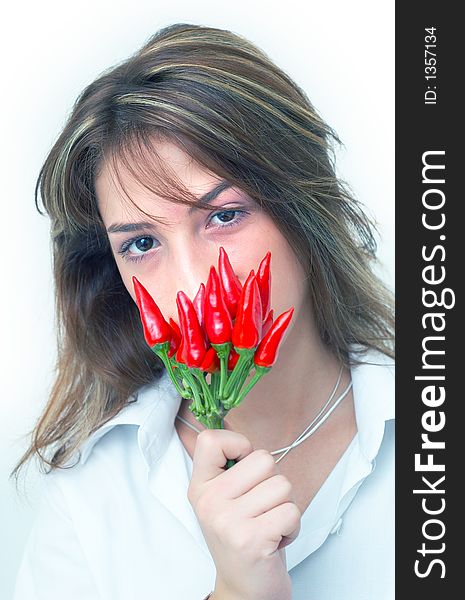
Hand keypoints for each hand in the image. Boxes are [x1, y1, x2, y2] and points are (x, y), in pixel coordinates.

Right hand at [187, 429, 300, 599]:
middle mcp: (209, 502)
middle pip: (264, 460)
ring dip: (285, 506)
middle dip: (273, 483)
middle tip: (261, 508)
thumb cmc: (242, 538)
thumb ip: (230, 467)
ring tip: (268, 525)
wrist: (244, 590)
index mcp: (201, 487)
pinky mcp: (251, 540)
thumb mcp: (225, 499)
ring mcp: (227, 521)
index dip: (238, 445)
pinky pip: (292, 511)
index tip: (243, 467)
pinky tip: (275, 539)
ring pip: (282, 485)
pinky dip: (292, 526)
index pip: (211, 440)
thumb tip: (236, 428)